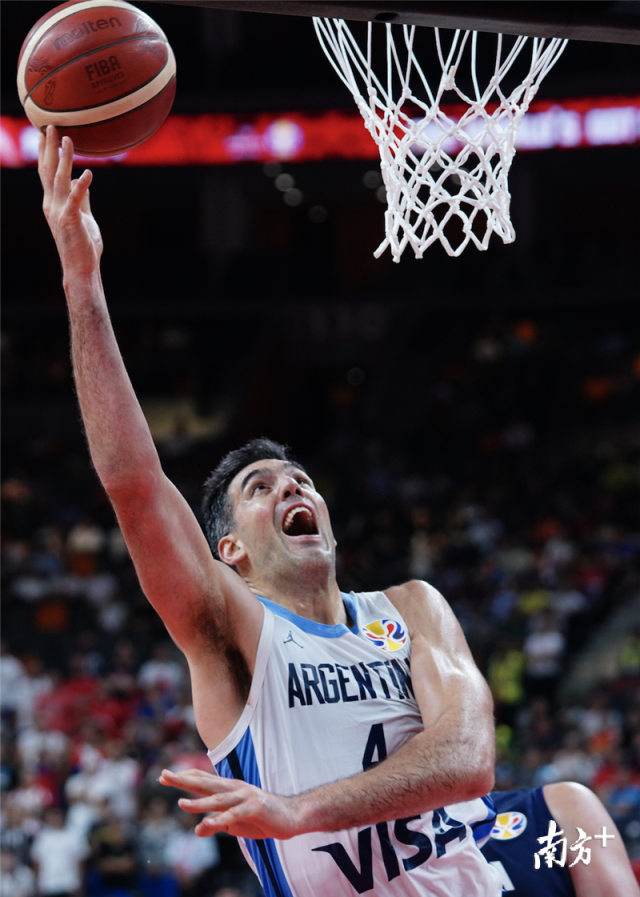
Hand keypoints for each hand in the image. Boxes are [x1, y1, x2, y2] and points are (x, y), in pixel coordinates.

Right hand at [38, 125, 102, 279]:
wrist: (81, 267)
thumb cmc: (83, 244)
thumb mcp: (83, 216)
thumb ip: (80, 198)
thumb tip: (80, 179)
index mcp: (53, 202)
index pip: (47, 172)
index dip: (47, 152)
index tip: (48, 134)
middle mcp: (52, 204)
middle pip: (47, 170)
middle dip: (48, 147)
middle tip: (50, 125)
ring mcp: (59, 212)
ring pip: (59, 180)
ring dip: (63, 159)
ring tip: (68, 140)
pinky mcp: (70, 221)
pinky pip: (75, 199)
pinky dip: (81, 185)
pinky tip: (88, 173)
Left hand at [159, 767, 300, 840]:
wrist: (291, 816)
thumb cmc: (261, 817)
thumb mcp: (235, 823)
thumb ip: (216, 824)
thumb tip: (198, 830)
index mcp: (229, 788)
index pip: (202, 779)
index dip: (184, 776)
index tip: (164, 776)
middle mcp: (235, 788)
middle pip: (205, 782)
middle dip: (184, 780)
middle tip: (164, 776)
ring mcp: (245, 797)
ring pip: (217, 799)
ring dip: (199, 802)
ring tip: (180, 803)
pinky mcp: (255, 809)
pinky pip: (234, 815)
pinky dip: (219, 820)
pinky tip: (206, 824)